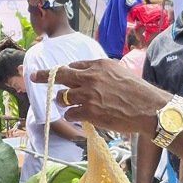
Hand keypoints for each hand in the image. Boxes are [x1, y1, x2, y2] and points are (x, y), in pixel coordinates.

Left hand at [32, 60, 170, 136]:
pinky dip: (72, 115)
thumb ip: (101, 72)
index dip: (67, 72)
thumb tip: (86, 73)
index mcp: (99, 65)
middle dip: (45, 76)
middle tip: (33, 76)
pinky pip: (70, 114)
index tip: (60, 74)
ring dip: (62, 102)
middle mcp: (90, 78)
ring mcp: (88, 95)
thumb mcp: (119, 72)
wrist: (148, 108)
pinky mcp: (89, 112)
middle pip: (60, 76)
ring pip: (63, 97)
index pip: (74, 66)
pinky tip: (78, 117)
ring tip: (67, 104)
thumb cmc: (138, 91)